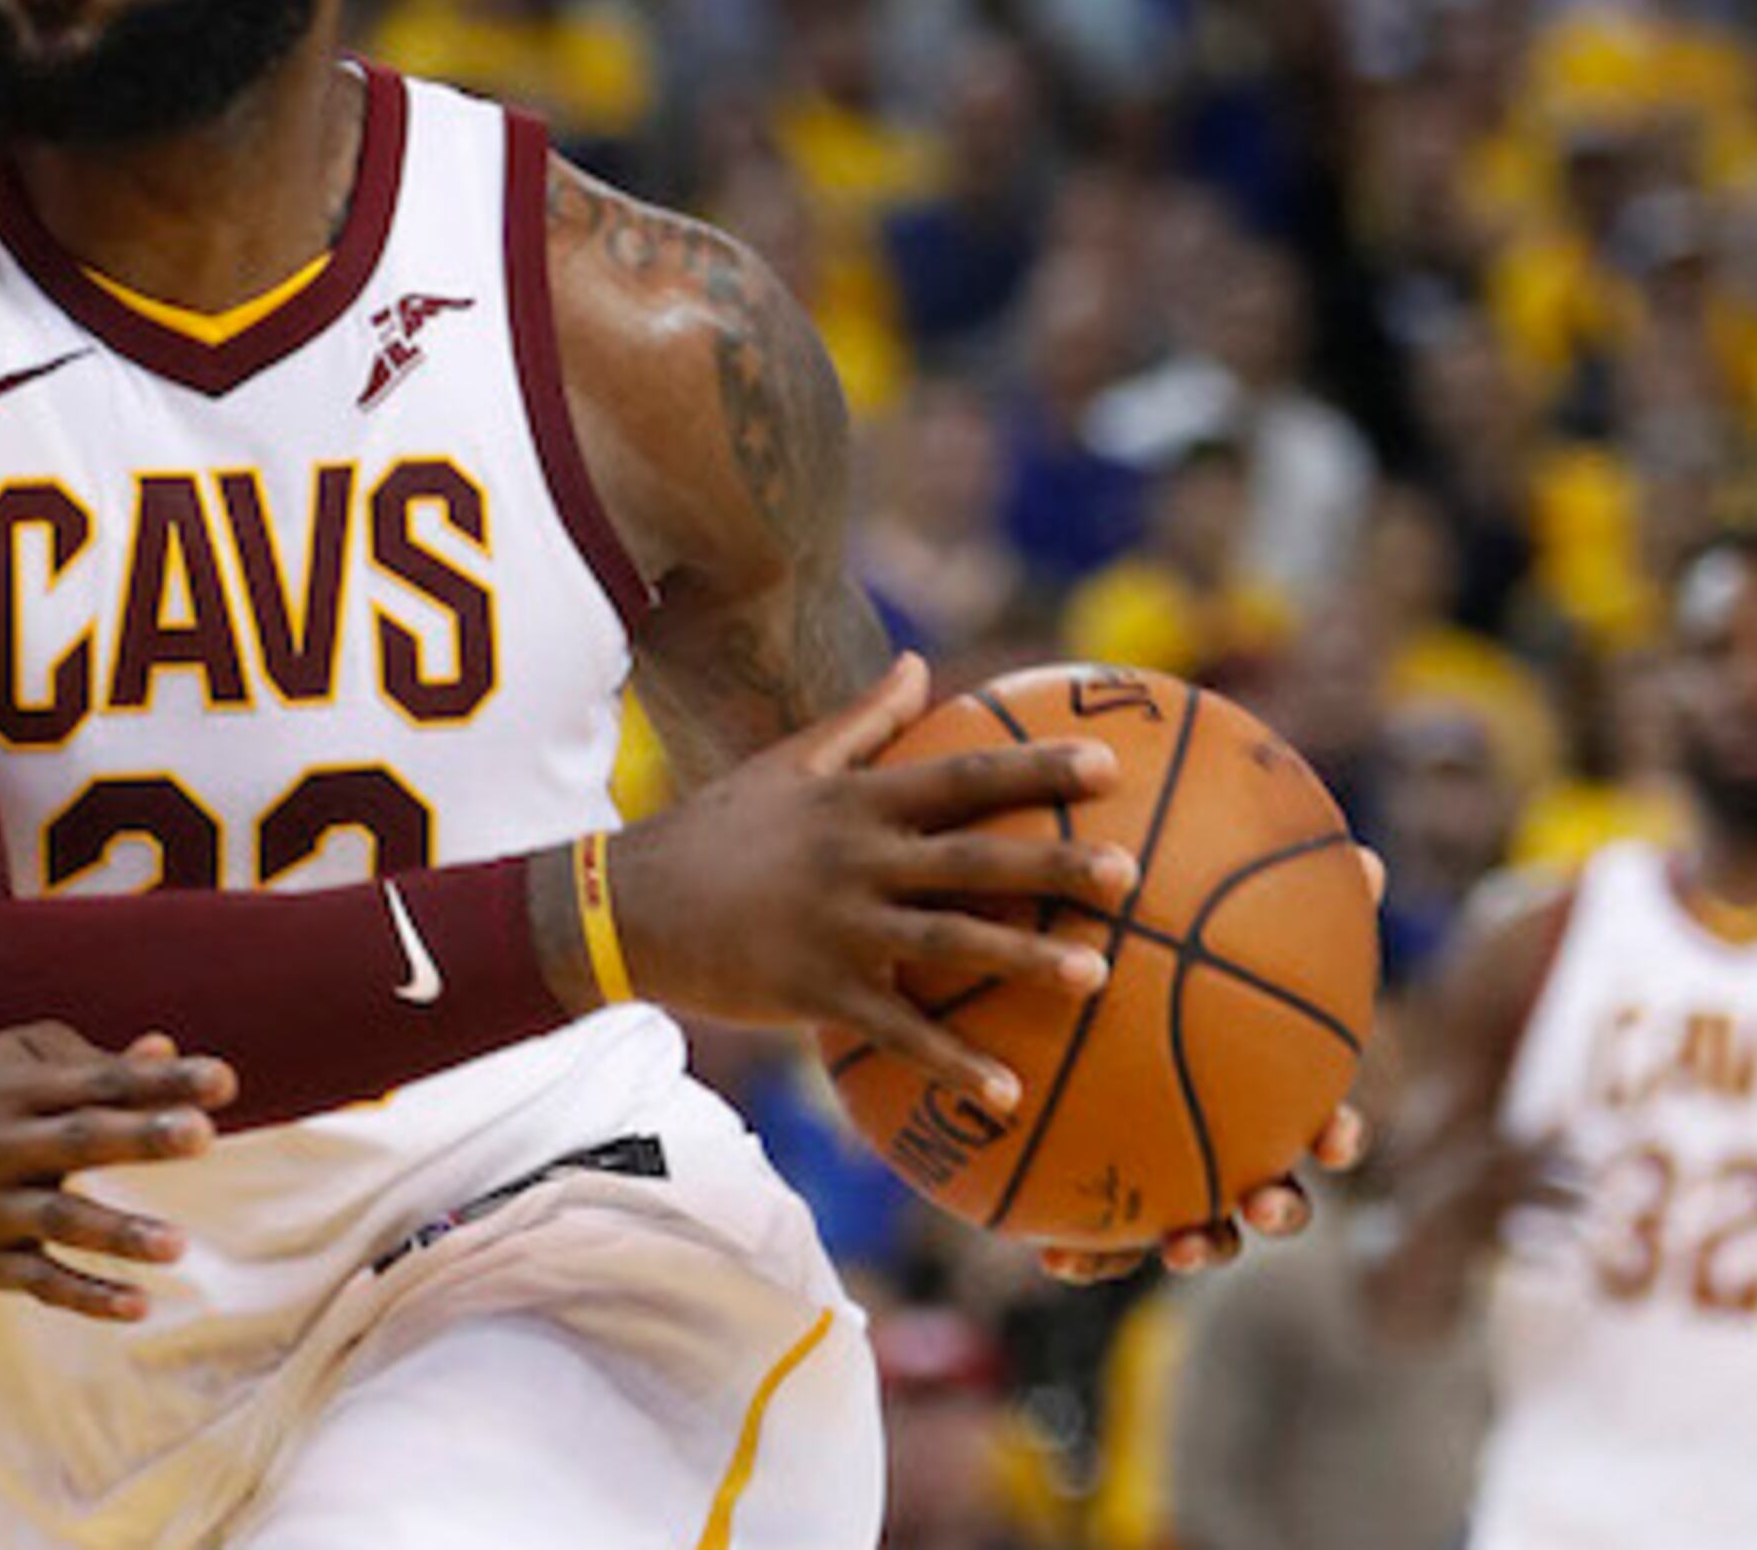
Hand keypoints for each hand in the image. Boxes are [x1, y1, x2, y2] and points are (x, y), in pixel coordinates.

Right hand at [0, 1023, 234, 1322]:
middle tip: (202, 1135)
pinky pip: (38, 1281)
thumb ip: (98, 1063)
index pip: (101, 1081)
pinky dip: (85, 1296)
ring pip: (57, 1219)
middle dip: (140, 1138)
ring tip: (178, 1244)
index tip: (224, 1081)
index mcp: (22, 1086)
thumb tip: (165, 1050)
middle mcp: (3, 1143)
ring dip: (117, 1233)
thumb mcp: (27, 1058)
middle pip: (78, 1140)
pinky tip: (138, 1305)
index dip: (160, 1081)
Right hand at [600, 656, 1130, 1107]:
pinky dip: (954, 1063)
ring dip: (1025, 961)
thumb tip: (921, 664)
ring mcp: (837, 929)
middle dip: (1053, 864)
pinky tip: (1009, 1092)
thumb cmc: (717, 830)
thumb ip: (862, 721)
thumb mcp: (785, 764)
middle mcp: (855, 859)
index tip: (1109, 768)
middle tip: (1128, 875)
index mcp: (856, 802)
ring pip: (948, 944)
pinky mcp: (816, 992)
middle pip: (971, 860)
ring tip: (1099, 977)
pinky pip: (898, 1033)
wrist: (628, 904)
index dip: (1036, 770)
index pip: (962, 777)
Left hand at [1040, 844, 1394, 1284]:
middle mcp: (1222, 1141)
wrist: (1040, 998)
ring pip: (1194, 1229)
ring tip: (1173, 1245)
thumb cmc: (1148, 947)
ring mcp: (1161, 1179)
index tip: (1337, 1135)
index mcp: (1258, 1088)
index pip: (1317, 1116)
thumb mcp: (1201, 908)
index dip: (1338, 1133)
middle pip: (1271, 1186)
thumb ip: (1272, 896)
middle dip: (1280, 1205)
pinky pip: (1099, 1242)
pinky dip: (1087, 1255)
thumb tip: (1366, 857)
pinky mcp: (1093, 1203)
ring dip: (1195, 1245)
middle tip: (1265, 1199)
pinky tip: (1055, 1257)